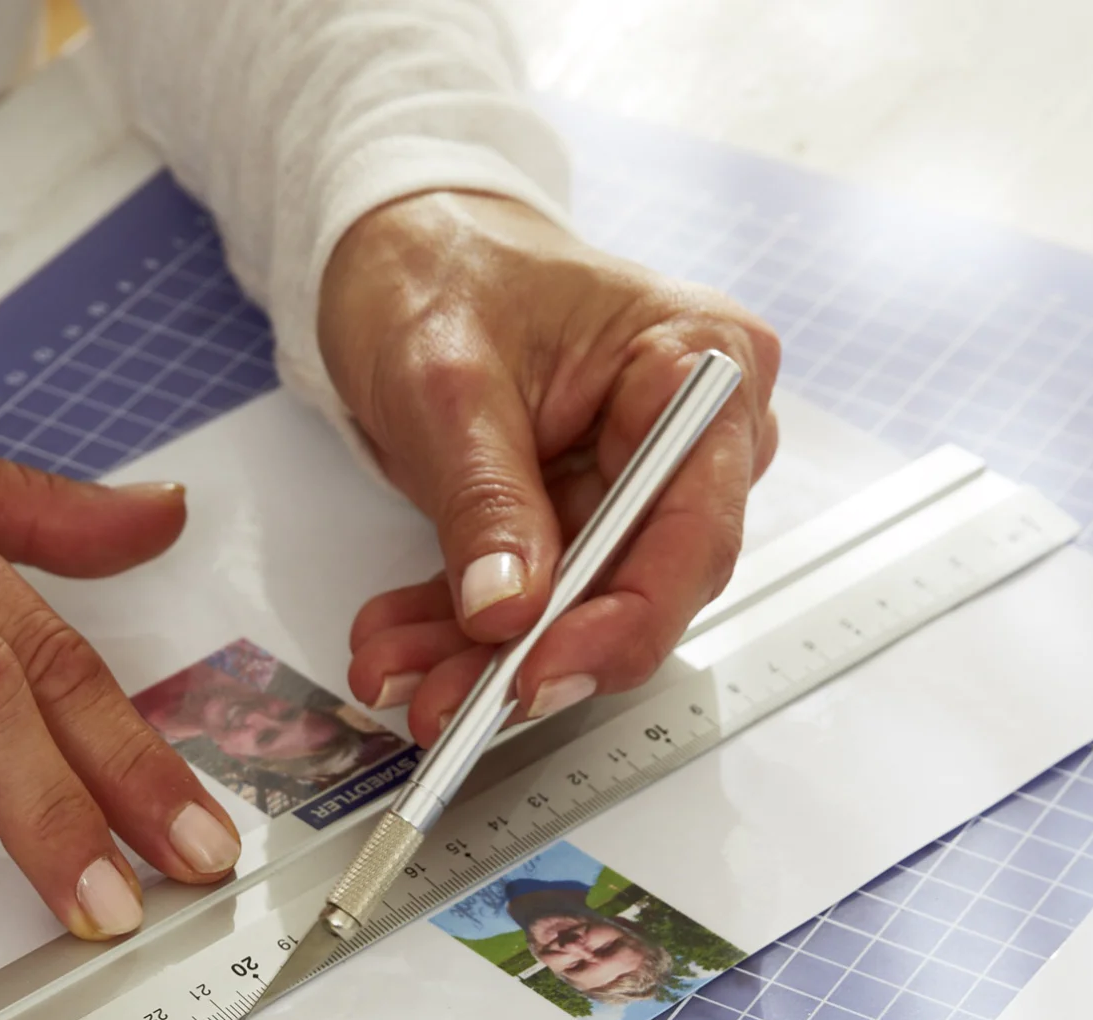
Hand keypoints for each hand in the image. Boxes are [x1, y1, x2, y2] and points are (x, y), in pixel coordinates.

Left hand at [318, 191, 780, 743]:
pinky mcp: (570, 519)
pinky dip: (457, 634)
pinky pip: (524, 599)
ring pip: (571, 609)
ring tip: (399, 677)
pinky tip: (398, 651)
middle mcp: (684, 437)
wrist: (395, 243)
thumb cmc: (442, 266)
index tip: (542, 671)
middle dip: (533, 654)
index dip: (624, 619)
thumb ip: (486, 500)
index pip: (692, 529)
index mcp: (697, 366)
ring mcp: (628, 484)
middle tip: (453, 703)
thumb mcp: (450, 379)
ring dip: (479, 658)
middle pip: (639, 586)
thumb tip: (510, 611)